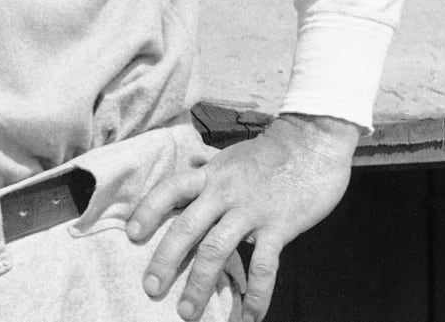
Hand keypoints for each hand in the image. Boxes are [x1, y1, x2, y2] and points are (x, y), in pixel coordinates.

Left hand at [129, 113, 358, 321]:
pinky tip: (248, 316)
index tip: (131, 234)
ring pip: (217, 251)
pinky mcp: (279, 227)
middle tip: (151, 288)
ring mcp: (250, 211)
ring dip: (200, 284)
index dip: (148, 211)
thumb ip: (210, 168)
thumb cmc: (271, 152)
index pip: (169, 190)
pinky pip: (263, 267)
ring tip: (187, 312)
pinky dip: (255, 295)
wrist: (313, 141)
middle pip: (186, 228)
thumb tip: (191, 165)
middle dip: (165, 260)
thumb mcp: (231, 156)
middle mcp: (223, 192)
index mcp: (210, 175)